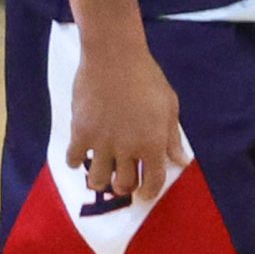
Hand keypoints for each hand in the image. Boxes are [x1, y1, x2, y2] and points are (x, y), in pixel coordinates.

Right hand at [68, 37, 188, 203]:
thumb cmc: (147, 79)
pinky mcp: (80, 133)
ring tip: (103, 171)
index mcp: (153, 143)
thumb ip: (172, 137)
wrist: (114, 59)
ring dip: (101, 180)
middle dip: (125, 187)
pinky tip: (82, 154)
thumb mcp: (169, 106)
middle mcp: (127, 148)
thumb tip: (180, 161)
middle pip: (123, 185)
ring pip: (97, 180)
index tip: (145, 194)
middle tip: (123, 180)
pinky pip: (74, 161)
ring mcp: (102, 143)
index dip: (149, 192)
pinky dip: (77, 161)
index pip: (153, 181)